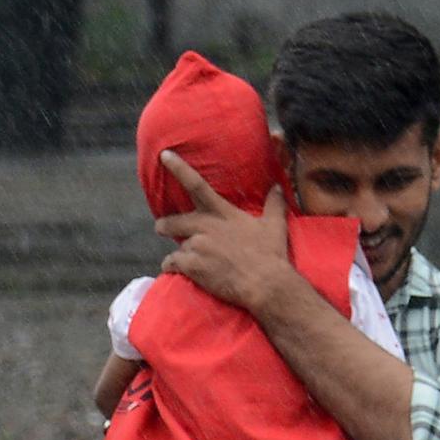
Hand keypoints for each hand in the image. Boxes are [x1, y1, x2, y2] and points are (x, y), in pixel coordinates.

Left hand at [154, 150, 292, 309]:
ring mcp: (197, 246)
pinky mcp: (191, 266)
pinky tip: (179, 272)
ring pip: (177, 247)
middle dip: (165, 225)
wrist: (264, 284)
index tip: (163, 155)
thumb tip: (278, 187)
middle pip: (174, 221)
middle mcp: (206, 227)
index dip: (179, 168)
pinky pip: (172, 264)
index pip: (197, 185)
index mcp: (222, 213)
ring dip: (181, 254)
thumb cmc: (270, 254)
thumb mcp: (275, 225)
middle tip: (162, 228)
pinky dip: (173, 268)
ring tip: (188, 262)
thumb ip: (274, 203)